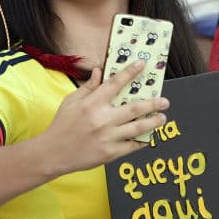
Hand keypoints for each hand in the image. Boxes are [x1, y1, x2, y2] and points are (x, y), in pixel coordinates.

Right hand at [43, 62, 169, 174]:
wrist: (53, 153)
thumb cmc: (62, 124)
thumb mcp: (71, 102)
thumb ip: (88, 87)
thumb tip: (99, 71)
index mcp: (92, 104)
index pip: (115, 84)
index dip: (130, 72)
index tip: (142, 64)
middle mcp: (102, 119)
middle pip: (134, 109)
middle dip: (153, 104)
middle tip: (165, 101)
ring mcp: (107, 138)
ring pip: (137, 129)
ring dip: (153, 122)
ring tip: (162, 118)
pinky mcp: (109, 153)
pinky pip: (131, 146)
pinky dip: (141, 142)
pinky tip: (148, 137)